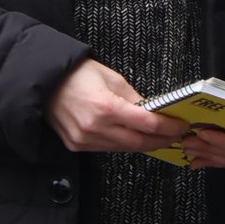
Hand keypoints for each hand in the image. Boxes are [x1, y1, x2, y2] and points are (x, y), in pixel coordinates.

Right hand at [47, 57, 181, 155]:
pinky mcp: (77, 145)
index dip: (168, 127)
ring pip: (124, 149)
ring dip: (144, 144)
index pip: (147, 124)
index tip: (181, 126)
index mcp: (106, 106)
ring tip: (159, 138)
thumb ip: (134, 98)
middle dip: (161, 140)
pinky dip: (124, 144)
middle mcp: (95, 127)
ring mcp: (84, 139)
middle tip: (176, 136)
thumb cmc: (76, 74)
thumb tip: (153, 112)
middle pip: (139, 142)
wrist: (43, 82)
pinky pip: (108, 149)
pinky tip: (134, 138)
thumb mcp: (111, 78)